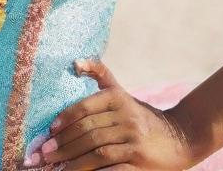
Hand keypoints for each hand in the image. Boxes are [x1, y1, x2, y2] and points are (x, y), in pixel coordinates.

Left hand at [18, 58, 196, 170]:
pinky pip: (112, 168)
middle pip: (88, 132)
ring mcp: (134, 140)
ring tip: (55, 168)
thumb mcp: (122, 92)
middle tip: (42, 155)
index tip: (48, 132)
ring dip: (72, 161)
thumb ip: (100, 74)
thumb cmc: (142, 115)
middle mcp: (126, 117)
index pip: (84, 108)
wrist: (180, 138)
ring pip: (97, 151)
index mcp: (117, 98)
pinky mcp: (140, 160)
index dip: (64, 120)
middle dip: (62, 145)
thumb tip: (74, 62)